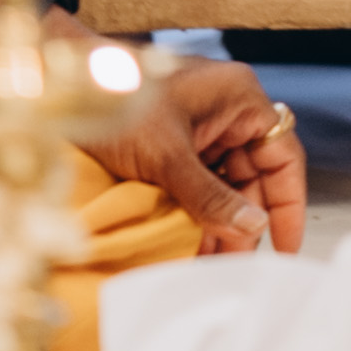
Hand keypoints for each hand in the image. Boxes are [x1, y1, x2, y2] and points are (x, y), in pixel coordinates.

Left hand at [88, 38, 305, 253]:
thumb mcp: (166, 156)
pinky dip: (197, 210)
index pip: (283, 156)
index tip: (285, 248)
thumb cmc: (116, 101)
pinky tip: (189, 240)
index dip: (288, 204)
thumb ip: (211, 196)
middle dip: (245, 221)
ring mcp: (202, 126)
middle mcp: (228, 110)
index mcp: (240, 99)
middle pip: (254, 175)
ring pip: (227, 182)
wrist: (62, 86)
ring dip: (220, 220)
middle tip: (233, 264)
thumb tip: (253, 229)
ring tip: (208, 260)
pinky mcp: (177, 141)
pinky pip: (200, 181)